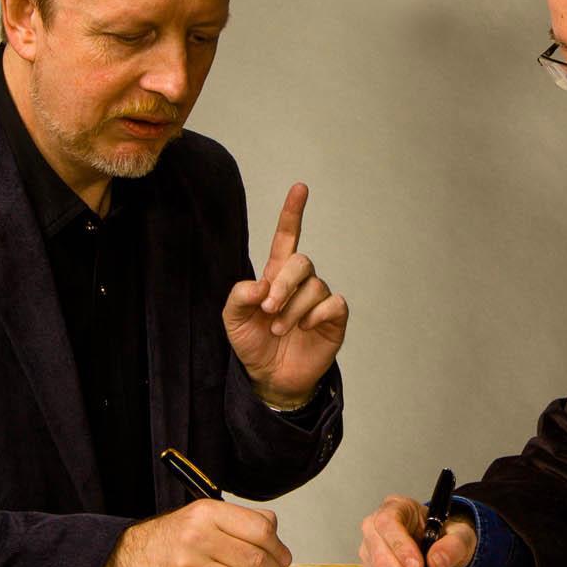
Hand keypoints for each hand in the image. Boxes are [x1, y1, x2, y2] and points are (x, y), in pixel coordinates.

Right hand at [92, 500, 293, 566]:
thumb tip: (276, 536)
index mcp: (206, 514)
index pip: (261, 530)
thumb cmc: (171, 538)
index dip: (279, 547)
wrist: (126, 561)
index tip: (283, 556)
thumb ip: (239, 521)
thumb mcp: (201, 515)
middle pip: (257, 559)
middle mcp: (198, 539)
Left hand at [223, 183, 347, 407]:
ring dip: (294, 309)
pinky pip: (334, 303)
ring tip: (280, 329)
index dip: (292, 213)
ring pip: (315, 286)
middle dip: (284, 284)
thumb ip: (239, 296)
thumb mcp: (233, 320)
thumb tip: (262, 283)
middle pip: (301, 262)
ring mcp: (318, 300)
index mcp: (275, 275)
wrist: (270, 378)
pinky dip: (316, 315)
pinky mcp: (334, 319)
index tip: (300, 188)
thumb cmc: (253, 344)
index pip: (287, 237)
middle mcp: (300, 283)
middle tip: (268, 308)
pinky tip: (306, 328)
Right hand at [358, 494, 476, 566]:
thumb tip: (436, 561)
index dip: (401, 547)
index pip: (387, 523)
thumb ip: (453, 546)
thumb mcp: (461, 535)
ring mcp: (370, 552)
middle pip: (381, 557)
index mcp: (395, 507)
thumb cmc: (445, 536)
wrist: (442, 550)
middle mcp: (375, 528)